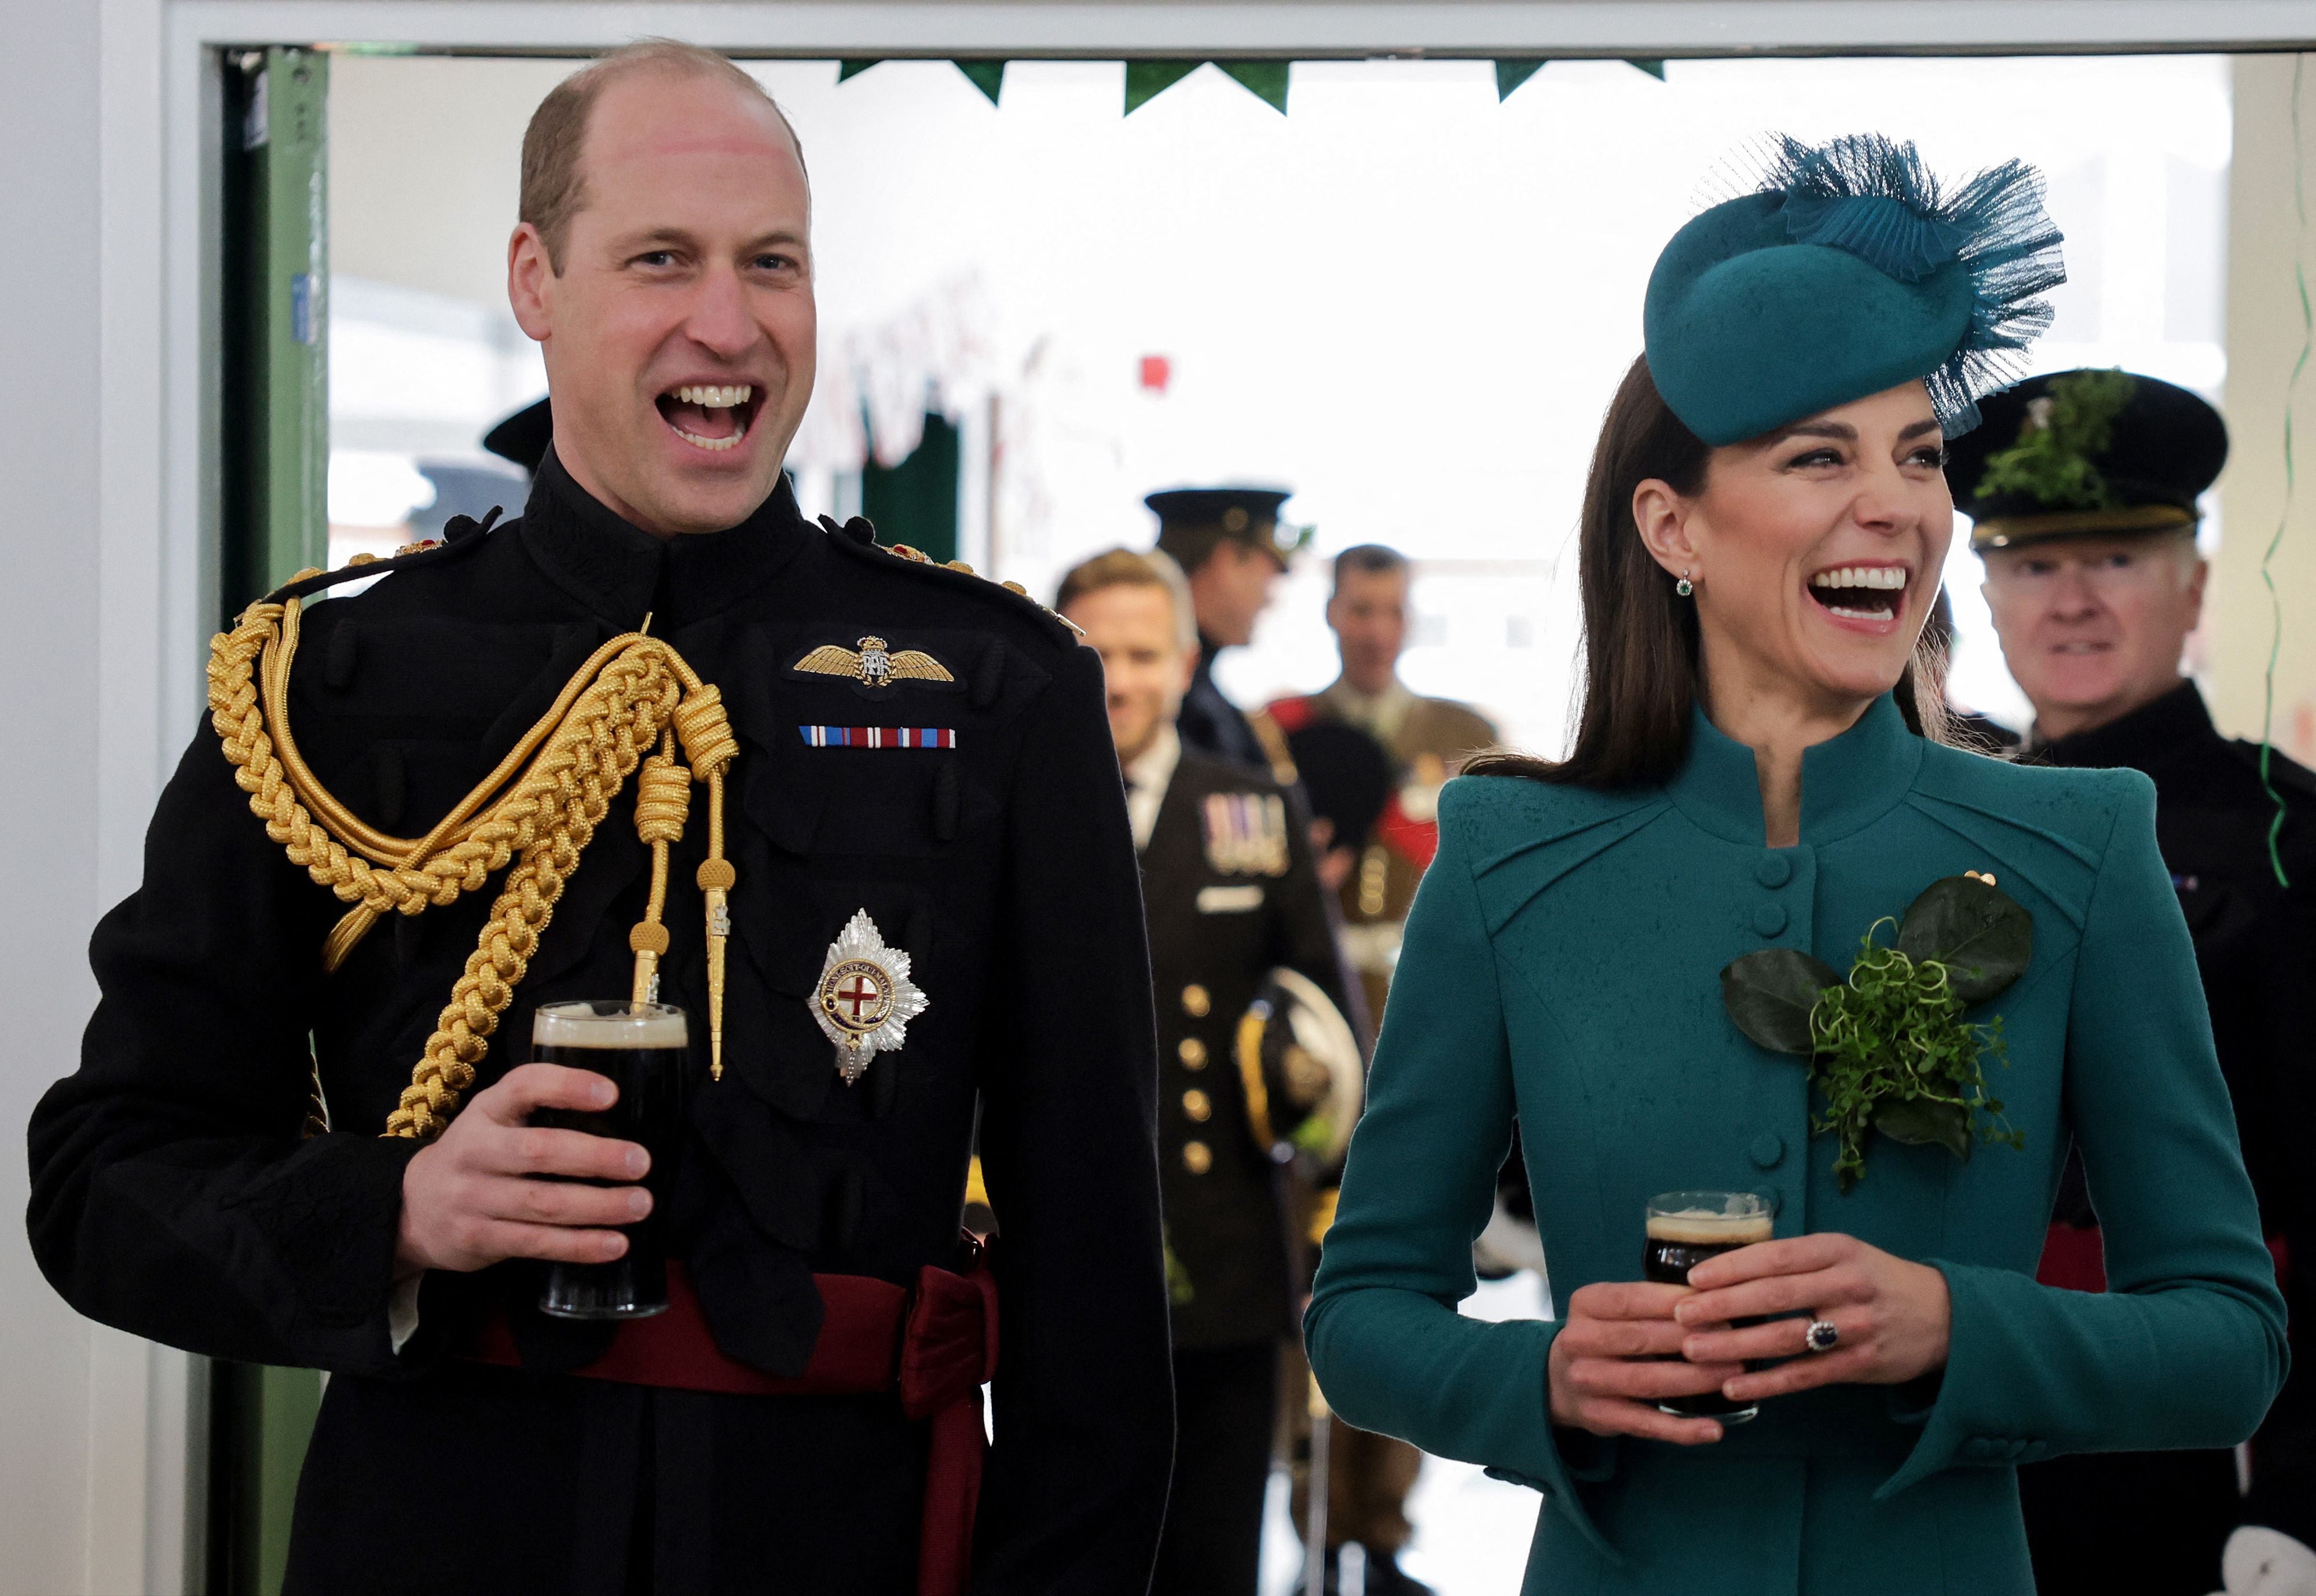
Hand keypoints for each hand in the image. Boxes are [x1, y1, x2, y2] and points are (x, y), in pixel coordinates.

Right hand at [393, 1064, 651, 1276]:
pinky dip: (579, 1245)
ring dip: (598, 1206)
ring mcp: (473, 1198)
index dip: (567, 1087)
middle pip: (538, 1151)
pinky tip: (615, 1244)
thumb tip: (623, 1117)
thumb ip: (540, 1112)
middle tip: (641, 1162)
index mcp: (486, 1110)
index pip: (524, 1087)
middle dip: (594, 1157)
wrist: (411, 1207)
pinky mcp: (478, 1239)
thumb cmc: (478, 1154)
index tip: (612, 1094)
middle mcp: (475, 1150)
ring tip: (640, 1205)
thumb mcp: (494, 1119)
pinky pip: (535, 1243)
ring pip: (542, 1203)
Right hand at [1547, 1280, 1739, 1444]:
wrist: (1559, 1380)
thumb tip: (1713, 1297)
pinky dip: (1682, 1429)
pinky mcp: (1599, 1417)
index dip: (1675, 1303)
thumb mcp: (1613, 1308)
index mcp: (1585, 1304)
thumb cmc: (1605, 1335)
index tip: (1717, 1304)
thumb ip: (1650, 1302)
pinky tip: (1714, 1429)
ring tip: (1733, 1374)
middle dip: (1692, 1339)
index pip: (1632, 1299)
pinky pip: (1645, 1424)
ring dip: (1695, 1379)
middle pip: (1641, 1339)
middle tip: (1735, 1339)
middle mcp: (1579, 1341)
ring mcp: (1586, 1381)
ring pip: (1646, 1381)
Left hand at [1675, 1232, 1950, 1403]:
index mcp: (1836, 1250)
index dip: (1731, 1267)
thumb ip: (1794, 1261)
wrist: (1943, 1316)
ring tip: (1694, 1350)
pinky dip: (1767, 1384)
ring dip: (1736, 1345)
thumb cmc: (1874, 1280)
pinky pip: (1805, 1375)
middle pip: (1775, 1295)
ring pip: (1786, 1337)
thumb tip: (1724, 1267)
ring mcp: (1857, 1326)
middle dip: (1723, 1305)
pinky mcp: (1861, 1364)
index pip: (1775, 1256)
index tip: (1693, 1279)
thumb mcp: (1842, 1254)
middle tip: (1680, 1315)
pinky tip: (1734, 1387)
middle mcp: (1847, 1285)